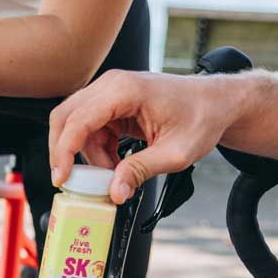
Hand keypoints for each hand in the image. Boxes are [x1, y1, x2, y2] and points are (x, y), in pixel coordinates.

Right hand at [48, 71, 242, 202]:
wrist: (215, 103)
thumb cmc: (202, 117)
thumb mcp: (175, 153)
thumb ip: (141, 171)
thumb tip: (115, 192)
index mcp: (126, 90)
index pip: (78, 120)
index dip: (64, 152)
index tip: (62, 179)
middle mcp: (111, 85)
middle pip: (65, 118)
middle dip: (64, 153)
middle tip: (71, 182)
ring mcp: (109, 92)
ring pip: (74, 126)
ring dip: (86, 155)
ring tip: (111, 174)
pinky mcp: (111, 103)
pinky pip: (89, 129)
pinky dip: (96, 151)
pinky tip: (115, 164)